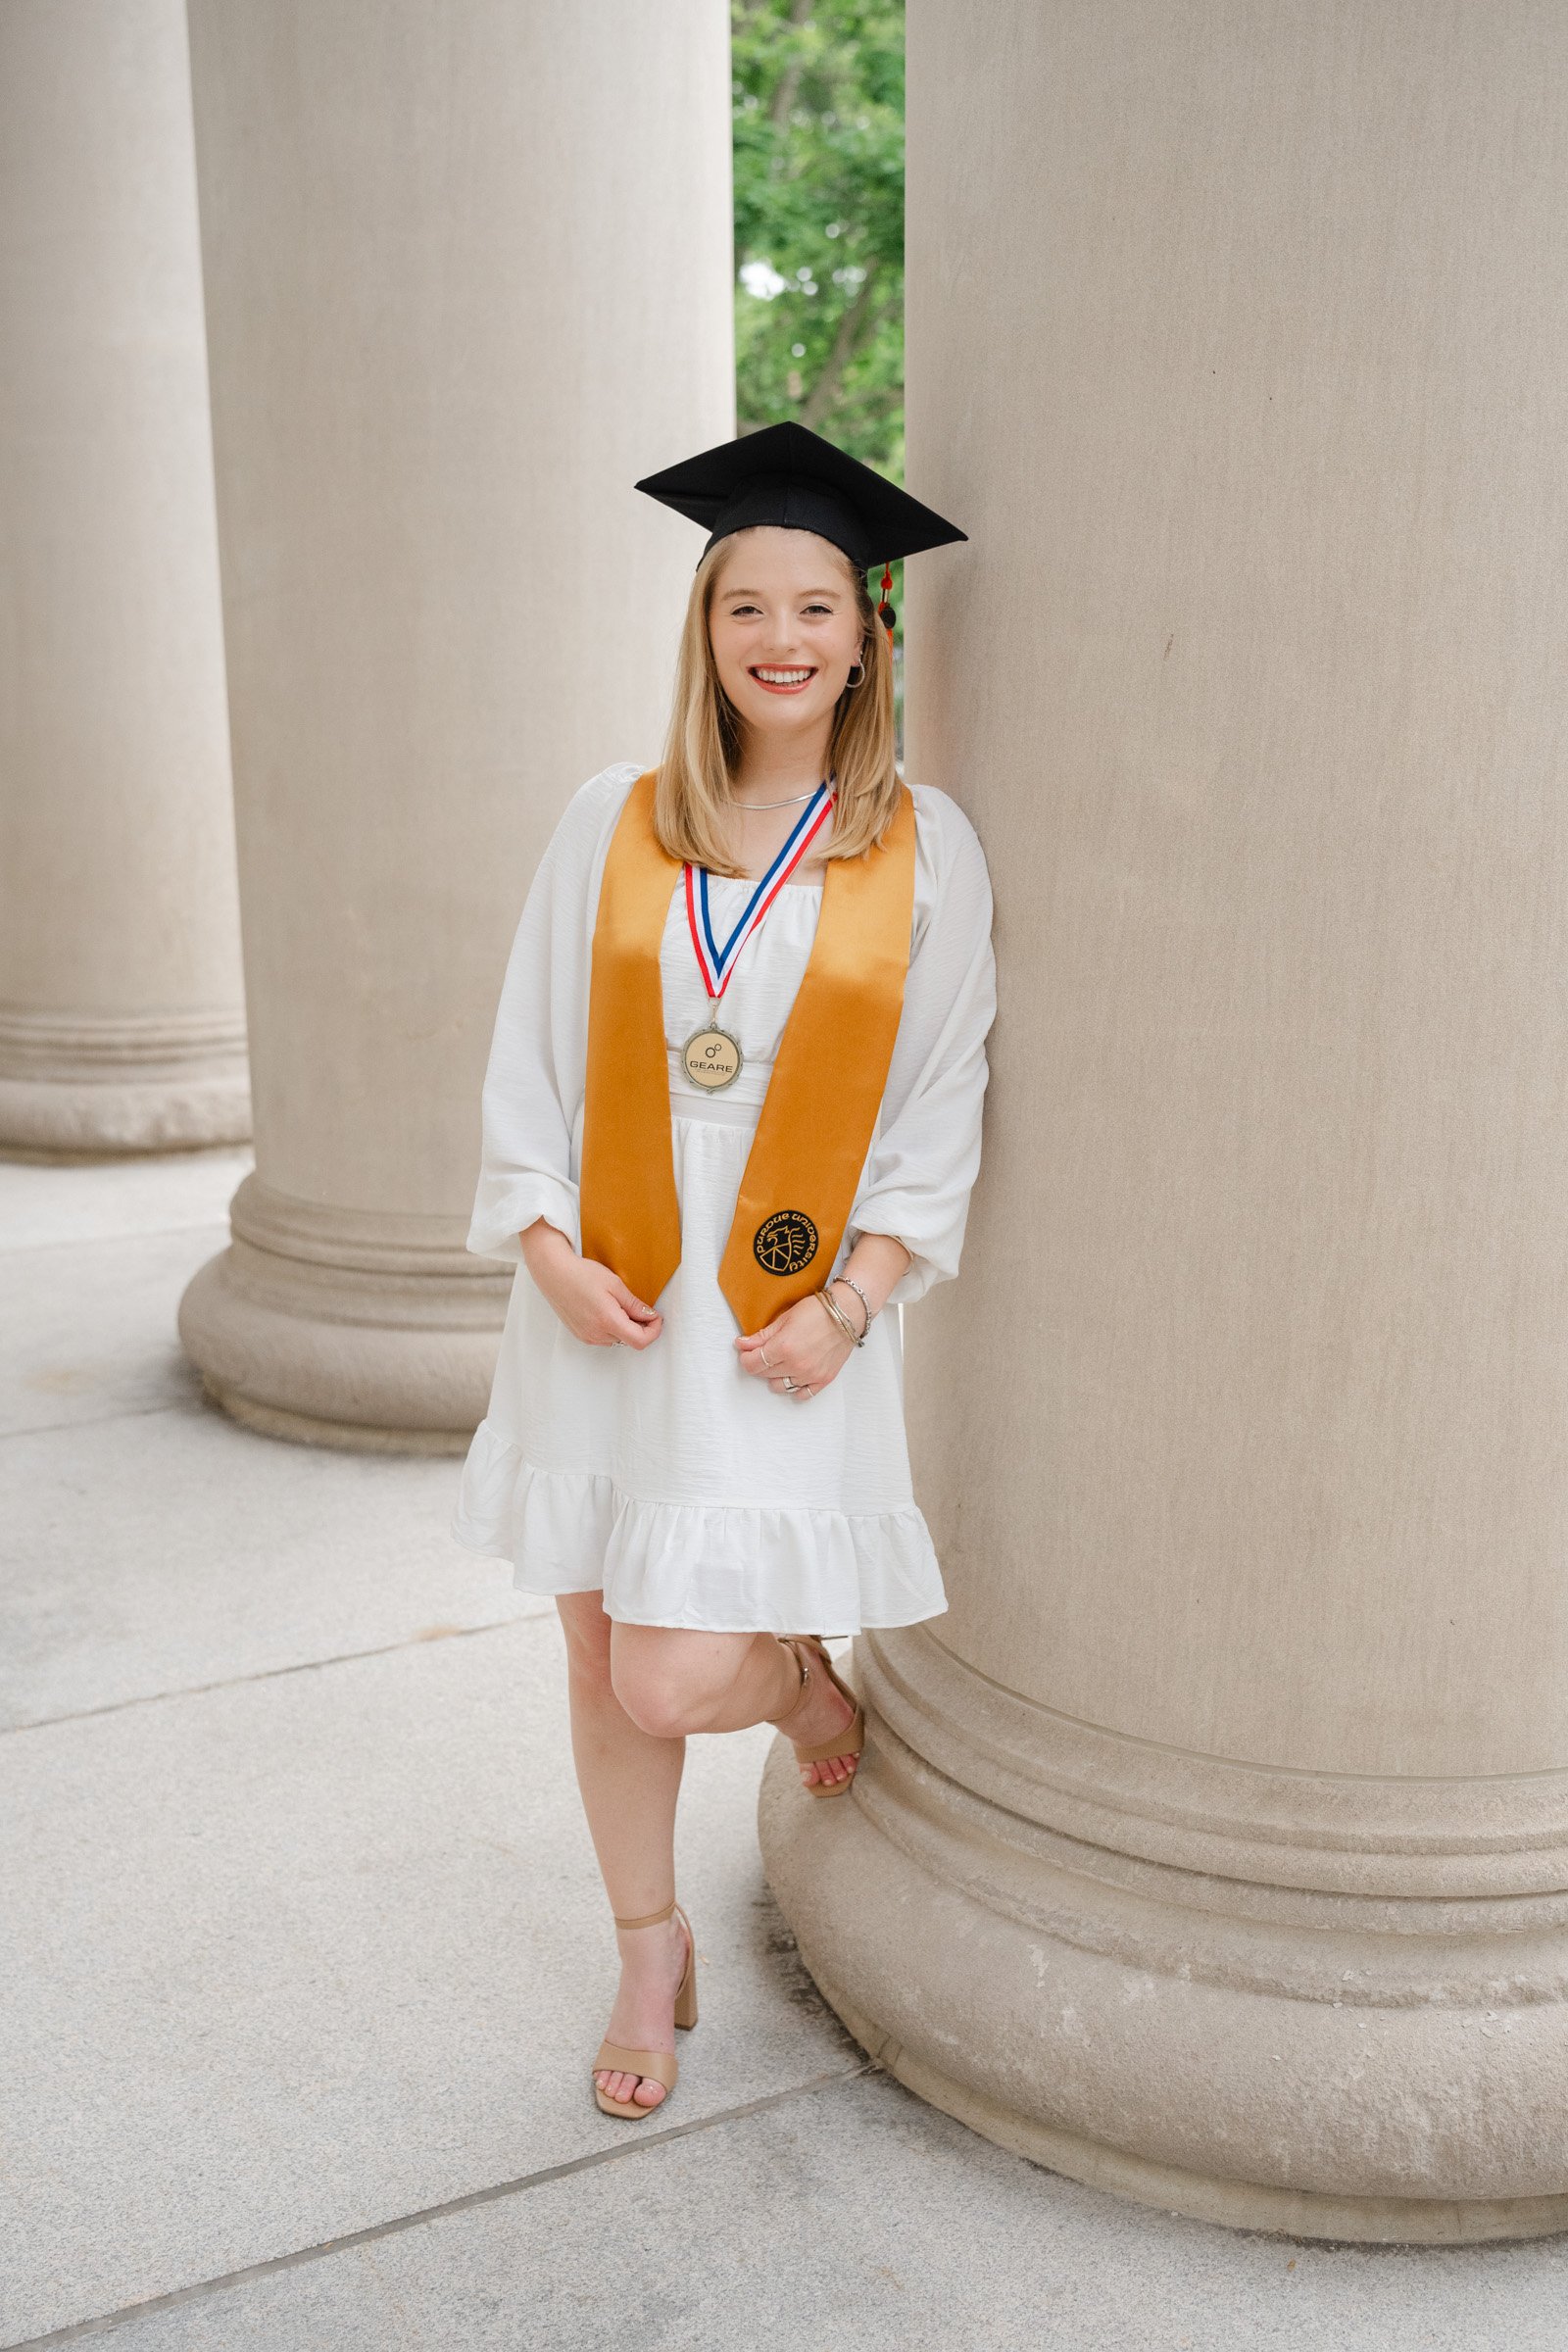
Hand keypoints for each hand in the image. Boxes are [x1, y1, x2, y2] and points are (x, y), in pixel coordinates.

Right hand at [520, 1218, 662, 1348]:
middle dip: (641, 1327)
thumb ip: (634, 1305)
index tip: (656, 1318)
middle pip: (630, 1341)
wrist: (553, 1273)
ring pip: (617, 1339)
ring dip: (625, 1327)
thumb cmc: (582, 1274)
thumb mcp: (615, 1284)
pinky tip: (606, 1309)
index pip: (640, 1341)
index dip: (654, 1331)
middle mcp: (596, 1334)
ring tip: (619, 1305)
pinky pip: (604, 1337)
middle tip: (640, 1307)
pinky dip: (612, 1328)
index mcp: (607, 1320)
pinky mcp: (580, 1335)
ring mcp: (587, 1336)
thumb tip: (651, 1317)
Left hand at [735, 1293, 852, 1398]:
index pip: (753, 1363)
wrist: (847, 1314)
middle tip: (765, 1351)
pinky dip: (795, 1388)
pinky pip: (802, 1394)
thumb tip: (742, 1344)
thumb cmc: (818, 1311)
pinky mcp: (823, 1379)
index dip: (746, 1358)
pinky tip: (794, 1375)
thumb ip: (762, 1336)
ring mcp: (810, 1375)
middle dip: (760, 1363)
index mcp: (784, 1347)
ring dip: (775, 1376)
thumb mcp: (785, 1318)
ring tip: (781, 1362)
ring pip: (781, 1386)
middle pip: (764, 1374)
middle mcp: (796, 1364)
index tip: (747, 1352)